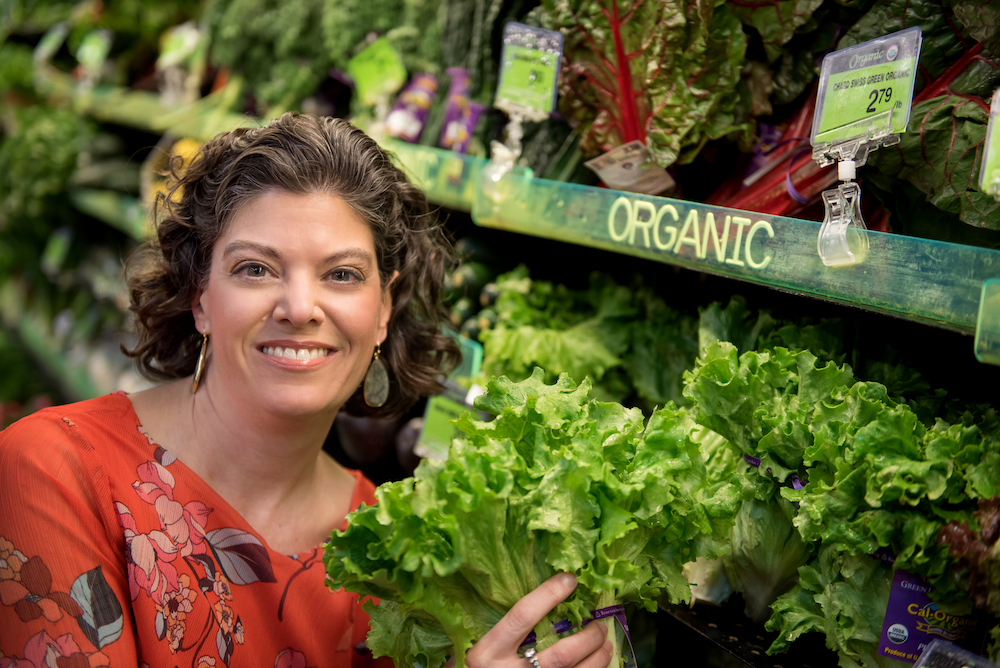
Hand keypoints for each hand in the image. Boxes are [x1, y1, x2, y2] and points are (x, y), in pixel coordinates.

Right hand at [459, 573, 613, 667]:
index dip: (549, 595)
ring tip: (605, 641)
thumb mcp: (473, 645)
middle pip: (560, 653)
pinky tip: (599, 662)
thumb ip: (498, 626)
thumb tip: (538, 596)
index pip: (523, 616)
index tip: (571, 579)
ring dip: (597, 656)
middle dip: (587, 635)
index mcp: (486, 653)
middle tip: (598, 621)